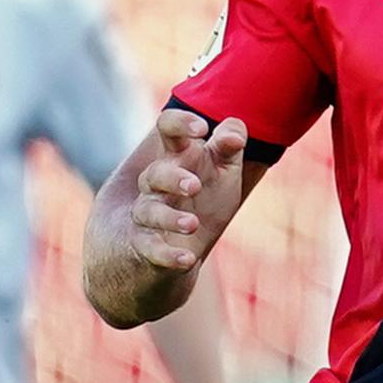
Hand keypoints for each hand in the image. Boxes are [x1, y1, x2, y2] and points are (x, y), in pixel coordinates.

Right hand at [128, 109, 249, 274]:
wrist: (188, 246)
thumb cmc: (206, 198)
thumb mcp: (224, 171)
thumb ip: (229, 147)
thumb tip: (235, 133)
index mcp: (177, 157)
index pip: (167, 128)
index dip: (179, 123)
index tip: (201, 128)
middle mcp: (157, 183)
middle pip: (155, 174)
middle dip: (173, 178)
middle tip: (195, 186)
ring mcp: (148, 213)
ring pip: (148, 211)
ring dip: (169, 218)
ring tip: (193, 224)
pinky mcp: (147, 245)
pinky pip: (151, 249)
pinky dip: (168, 255)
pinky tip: (187, 259)